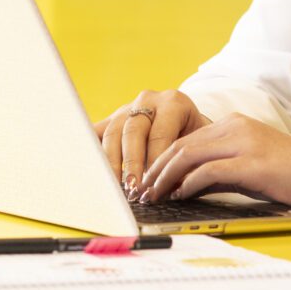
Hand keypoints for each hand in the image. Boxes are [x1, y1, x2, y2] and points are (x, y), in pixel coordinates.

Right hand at [93, 90, 212, 193]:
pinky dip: (91, 151)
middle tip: (133, 188)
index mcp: (173, 103)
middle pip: (133, 131)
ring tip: (115, 187)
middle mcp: (147, 101)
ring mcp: (126, 108)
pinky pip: (96, 133)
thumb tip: (174, 188)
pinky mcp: (110, 119)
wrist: (184, 120)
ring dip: (111, 163)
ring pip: (112, 134)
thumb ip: (188, 160)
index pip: (160, 133)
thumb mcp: (199, 143)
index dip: (155, 160)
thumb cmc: (194, 136)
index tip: (153, 184)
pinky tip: (92, 170)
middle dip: (131, 163)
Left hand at [135, 115, 290, 211]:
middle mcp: (236, 127)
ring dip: (165, 177)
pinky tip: (179, 196)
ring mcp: (244, 143)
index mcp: (234, 124)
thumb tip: (187, 185)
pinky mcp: (253, 164)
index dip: (161, 160)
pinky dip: (188, 184)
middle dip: (155, 169)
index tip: (147, 179)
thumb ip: (221, 169)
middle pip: (181, 145)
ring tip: (153, 196)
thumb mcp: (252, 165)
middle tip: (140, 190)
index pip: (186, 139)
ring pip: (189, 155)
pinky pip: (209, 172)